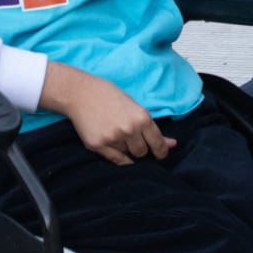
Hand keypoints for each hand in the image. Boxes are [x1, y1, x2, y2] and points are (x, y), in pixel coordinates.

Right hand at [41, 64, 176, 165]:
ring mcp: (113, 138)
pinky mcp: (98, 145)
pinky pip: (115, 160)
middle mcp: (129, 129)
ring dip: (125, 148)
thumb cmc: (109, 96)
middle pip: (142, 152)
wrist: (80, 93)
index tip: (161, 154)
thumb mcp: (134, 106)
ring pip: (127, 155)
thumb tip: (172, 144)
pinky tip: (114, 145)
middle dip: (140, 148)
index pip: (158, 143)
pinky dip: (118, 156)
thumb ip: (152, 128)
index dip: (161, 151)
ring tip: (115, 132)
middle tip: (132, 137)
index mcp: (142, 117)